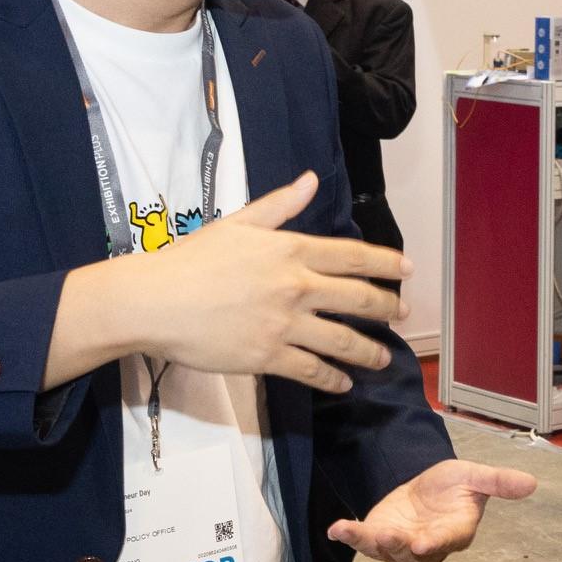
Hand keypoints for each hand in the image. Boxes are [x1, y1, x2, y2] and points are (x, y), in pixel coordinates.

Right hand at [46, 171, 407, 392]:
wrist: (153, 301)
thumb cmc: (190, 259)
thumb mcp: (237, 223)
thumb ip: (279, 205)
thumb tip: (310, 180)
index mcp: (291, 250)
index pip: (353, 256)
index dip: (386, 264)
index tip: (408, 270)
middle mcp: (296, 286)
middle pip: (359, 299)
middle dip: (388, 308)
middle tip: (403, 314)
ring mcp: (284, 323)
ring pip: (343, 340)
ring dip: (369, 350)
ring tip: (384, 358)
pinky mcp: (267, 356)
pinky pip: (312, 370)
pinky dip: (333, 378)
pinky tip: (344, 382)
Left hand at [328, 458, 533, 561]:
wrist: (425, 486)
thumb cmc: (453, 485)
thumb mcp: (475, 476)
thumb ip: (498, 481)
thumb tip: (532, 483)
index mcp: (456, 531)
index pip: (449, 539)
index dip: (437, 542)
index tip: (426, 542)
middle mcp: (428, 545)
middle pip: (414, 552)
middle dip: (399, 545)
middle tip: (388, 535)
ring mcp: (401, 544)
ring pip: (387, 551)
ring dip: (371, 542)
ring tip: (353, 530)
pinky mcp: (378, 537)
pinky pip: (364, 542)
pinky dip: (349, 537)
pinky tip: (335, 529)